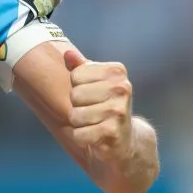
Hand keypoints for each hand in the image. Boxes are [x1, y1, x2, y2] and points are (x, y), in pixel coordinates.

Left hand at [64, 49, 133, 163]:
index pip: (76, 75)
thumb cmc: (103, 104)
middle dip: (78, 106)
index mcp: (116, 71)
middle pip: (75, 95)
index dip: (78, 87)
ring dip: (79, 123)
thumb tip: (68, 54)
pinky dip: (82, 137)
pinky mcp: (112, 132)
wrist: (124, 139)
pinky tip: (96, 136)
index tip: (93, 94)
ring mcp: (119, 111)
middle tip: (94, 111)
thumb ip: (79, 66)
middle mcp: (122, 88)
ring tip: (95, 123)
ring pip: (75, 115)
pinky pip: (79, 134)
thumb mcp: (93, 82)